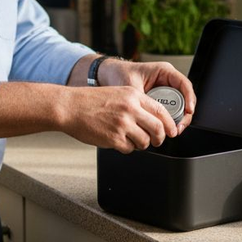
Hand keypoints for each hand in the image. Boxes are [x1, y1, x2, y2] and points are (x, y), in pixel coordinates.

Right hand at [59, 84, 177, 153]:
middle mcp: (130, 109)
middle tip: (157, 141)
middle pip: (158, 128)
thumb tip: (153, 118)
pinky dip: (126, 148)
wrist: (70, 107)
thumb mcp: (118, 93)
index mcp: (133, 95)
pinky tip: (118, 141)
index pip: (161, 110)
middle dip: (160, 138)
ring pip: (145, 141)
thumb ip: (136, 103)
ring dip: (142, 144)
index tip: (171, 130)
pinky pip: (129, 149)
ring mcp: (122, 124)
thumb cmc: (90, 101)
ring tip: (132, 140)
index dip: (169, 123)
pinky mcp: (114, 138)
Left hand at [98, 59, 196, 133]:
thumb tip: (149, 117)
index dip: (190, 98)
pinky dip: (169, 121)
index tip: (189, 111)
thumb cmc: (120, 74)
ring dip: (178, 120)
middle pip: (185, 98)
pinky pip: (169, 111)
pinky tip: (164, 129)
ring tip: (172, 131)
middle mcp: (167, 81)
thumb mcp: (131, 86)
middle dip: (185, 115)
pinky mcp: (160, 100)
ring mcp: (164, 90)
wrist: (110, 75)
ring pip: (179, 106)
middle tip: (178, 128)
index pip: (184, 84)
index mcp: (164, 71)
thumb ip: (141, 100)